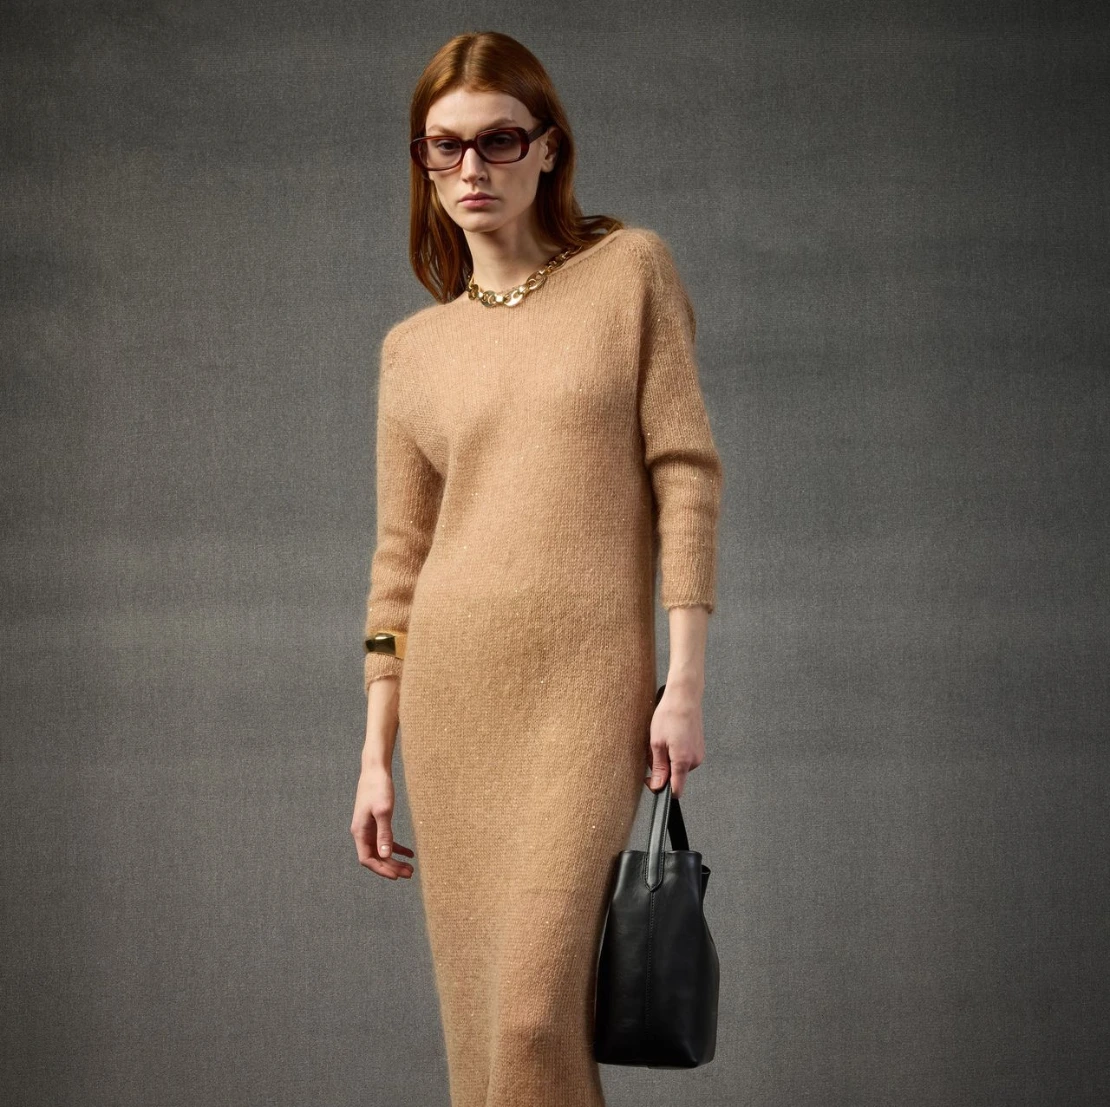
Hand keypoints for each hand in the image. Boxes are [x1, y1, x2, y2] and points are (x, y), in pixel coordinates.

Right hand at [351, 766, 414, 878]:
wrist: (375, 770)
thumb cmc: (378, 788)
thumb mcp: (383, 811)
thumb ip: (384, 833)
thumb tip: (385, 855)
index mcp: (360, 832)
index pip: (367, 859)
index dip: (381, 870)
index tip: (396, 876)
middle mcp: (362, 833)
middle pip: (376, 857)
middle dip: (391, 867)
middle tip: (409, 874)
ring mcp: (369, 828)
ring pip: (381, 850)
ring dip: (395, 860)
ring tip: (410, 868)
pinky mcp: (376, 822)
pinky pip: (385, 840)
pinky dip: (397, 847)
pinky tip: (410, 853)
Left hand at [644, 682, 705, 798]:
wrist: (684, 697)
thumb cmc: (670, 715)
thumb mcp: (656, 743)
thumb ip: (659, 768)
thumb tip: (658, 786)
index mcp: (683, 761)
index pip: (676, 790)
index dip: (661, 789)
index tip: (651, 780)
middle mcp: (695, 760)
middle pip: (675, 777)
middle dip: (662, 768)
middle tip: (653, 749)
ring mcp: (698, 753)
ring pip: (678, 766)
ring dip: (667, 758)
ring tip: (662, 739)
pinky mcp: (698, 747)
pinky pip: (684, 757)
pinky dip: (674, 752)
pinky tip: (670, 737)